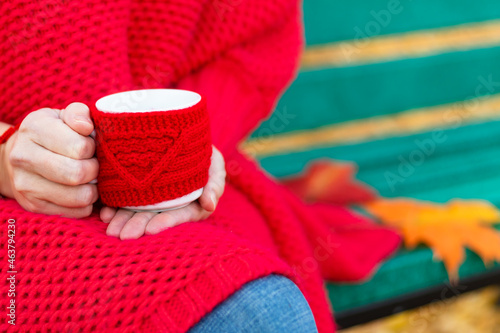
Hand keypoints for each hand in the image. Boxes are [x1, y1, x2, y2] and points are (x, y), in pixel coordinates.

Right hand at [0, 103, 98, 217]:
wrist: (21, 155)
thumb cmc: (54, 133)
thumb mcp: (64, 116)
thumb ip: (79, 114)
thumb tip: (86, 127)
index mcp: (34, 128)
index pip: (79, 147)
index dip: (93, 148)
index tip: (90, 146)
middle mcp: (23, 156)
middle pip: (77, 174)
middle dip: (95, 170)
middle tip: (94, 165)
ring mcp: (25, 184)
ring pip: (78, 197)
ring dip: (94, 189)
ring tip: (90, 179)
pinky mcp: (33, 205)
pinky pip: (76, 212)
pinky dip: (86, 204)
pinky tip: (81, 190)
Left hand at [100, 146, 225, 239]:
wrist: (185, 139)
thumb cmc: (205, 155)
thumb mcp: (215, 166)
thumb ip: (215, 184)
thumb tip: (209, 205)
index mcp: (190, 205)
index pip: (177, 216)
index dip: (164, 222)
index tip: (150, 230)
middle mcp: (169, 205)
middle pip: (152, 218)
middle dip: (136, 226)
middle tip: (119, 234)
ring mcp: (152, 198)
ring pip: (136, 211)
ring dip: (122, 220)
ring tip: (109, 227)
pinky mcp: (138, 188)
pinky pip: (124, 199)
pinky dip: (114, 206)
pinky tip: (105, 211)